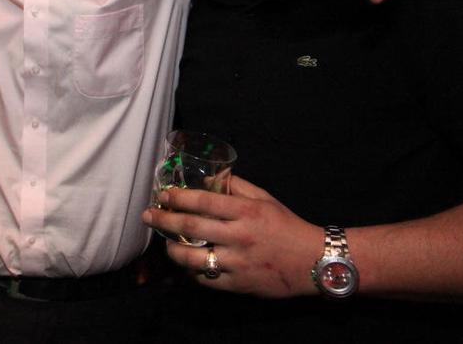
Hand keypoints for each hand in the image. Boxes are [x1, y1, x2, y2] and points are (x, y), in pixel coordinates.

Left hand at [142, 175, 322, 297]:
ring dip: (172, 249)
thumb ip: (237, 187)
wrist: (314, 261)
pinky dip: (192, 271)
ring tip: (164, 242)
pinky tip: (186, 263)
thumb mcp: (265, 199)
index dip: (179, 197)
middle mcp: (239, 236)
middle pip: (192, 227)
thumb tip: (208, 178)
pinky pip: (206, 279)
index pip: (203, 201)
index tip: (163, 195)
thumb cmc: (287, 226)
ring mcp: (238, 262)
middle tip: (148, 216)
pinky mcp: (239, 284)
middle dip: (165, 220)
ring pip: (193, 257)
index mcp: (246, 212)